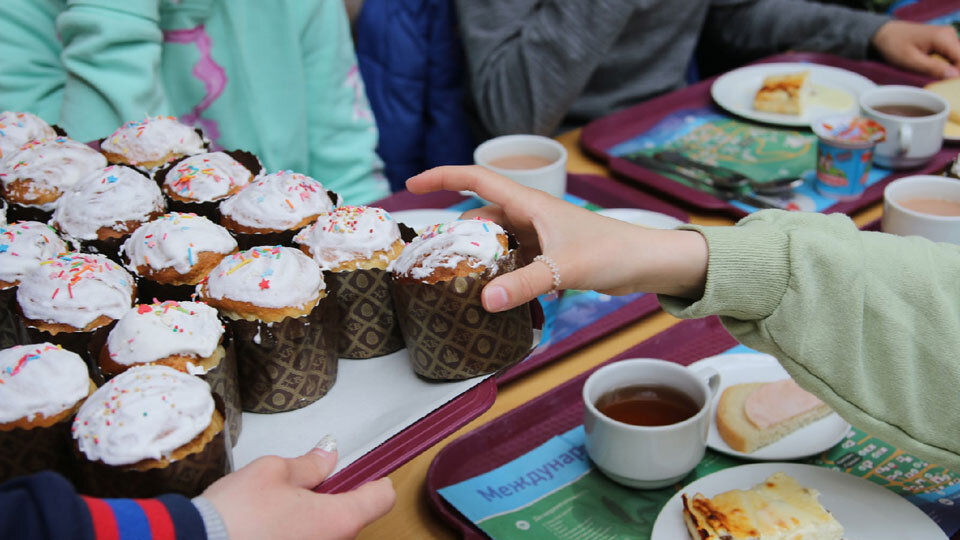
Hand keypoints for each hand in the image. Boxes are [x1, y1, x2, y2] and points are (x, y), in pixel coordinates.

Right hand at [201, 435, 395, 539]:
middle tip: (306, 485)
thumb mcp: (274, 472)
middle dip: (335, 499)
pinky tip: (271, 527)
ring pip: (328, 532)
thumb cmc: (235, 514)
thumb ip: (309, 465)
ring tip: (279, 508)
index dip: (375, 481)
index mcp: (339, 519)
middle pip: (353, 517)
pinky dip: (297, 533)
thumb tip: (327, 455)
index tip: (368, 473)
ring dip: (313, 518)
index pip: (381, 498)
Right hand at [405, 166, 707, 311]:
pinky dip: (501, 271)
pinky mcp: (550, 254)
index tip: (412, 185)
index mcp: (530, 203)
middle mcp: (531, 215)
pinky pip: (513, 258)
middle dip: (457, 232)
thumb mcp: (565, 268)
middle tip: (435, 259)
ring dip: (480, 255)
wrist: (649, 262)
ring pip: (497, 239)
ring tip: (459, 279)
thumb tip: (484, 300)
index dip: (442, 177)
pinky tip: (496, 292)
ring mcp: (540, 235)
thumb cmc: (613, 252)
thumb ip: (524, 284)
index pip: (476, 179)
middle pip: (481, 215)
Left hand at [872, 20, 959, 78]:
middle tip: (936, 82)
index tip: (946, 86)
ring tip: (931, 76)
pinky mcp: (943, 40)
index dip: (957, 75)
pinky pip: (950, 55)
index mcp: (943, 37)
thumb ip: (933, 68)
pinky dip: (944, 65)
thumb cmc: (894, 45)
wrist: (884, 33)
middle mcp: (950, 34)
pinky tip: (932, 70)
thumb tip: (955, 76)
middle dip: (953, 73)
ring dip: (948, 69)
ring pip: (956, 58)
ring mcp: (947, 36)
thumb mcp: (911, 60)